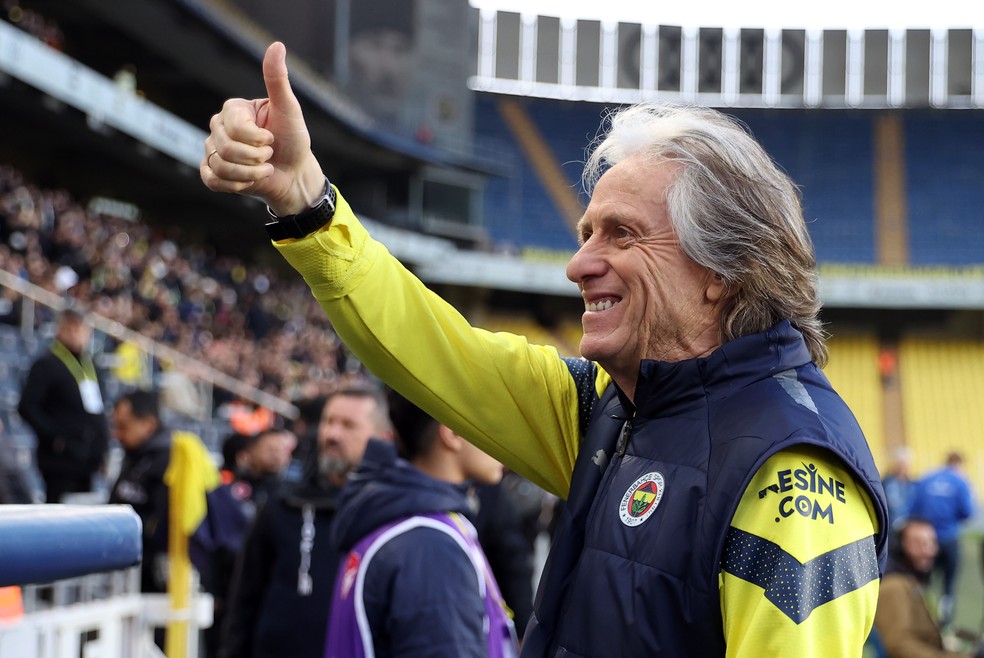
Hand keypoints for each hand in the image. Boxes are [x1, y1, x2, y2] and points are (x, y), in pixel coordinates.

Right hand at [200, 41, 325, 215]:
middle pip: (226, 148)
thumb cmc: (293, 139)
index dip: (258, 140)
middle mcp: (218, 127)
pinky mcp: (212, 172)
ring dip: (250, 175)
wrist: (294, 173)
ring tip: (263, 169)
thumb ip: (277, 79)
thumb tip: (277, 45)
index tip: (272, 138)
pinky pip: (211, 180)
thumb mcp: (289, 109)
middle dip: (256, 158)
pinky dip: (235, 185)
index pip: (235, 128)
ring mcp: (213, 149)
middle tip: (269, 156)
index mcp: (233, 109)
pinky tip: (249, 181)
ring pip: (220, 166)